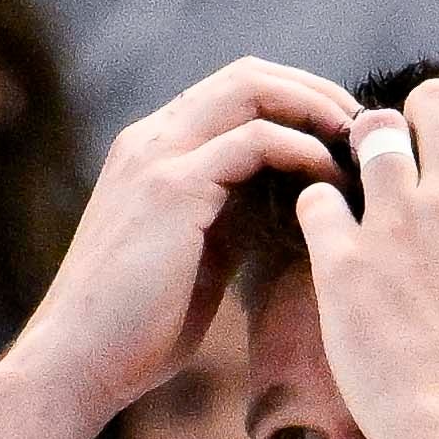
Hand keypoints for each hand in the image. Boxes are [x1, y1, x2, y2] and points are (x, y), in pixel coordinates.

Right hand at [0, 57, 363, 424]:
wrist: (77, 364)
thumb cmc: (136, 330)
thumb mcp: (196, 257)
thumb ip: (233, 218)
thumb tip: (291, 204)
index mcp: (151, 151)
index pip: (234, 92)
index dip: (294, 102)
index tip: (339, 136)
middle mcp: (150, 139)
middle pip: (248, 75)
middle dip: (314, 92)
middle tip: (361, 130)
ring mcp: (157, 157)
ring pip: (252, 89)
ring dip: (315, 110)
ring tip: (354, 148)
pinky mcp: (172, 188)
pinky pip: (254, 141)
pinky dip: (301, 150)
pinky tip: (329, 181)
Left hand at [291, 72, 438, 438]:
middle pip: (434, 98)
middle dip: (421, 118)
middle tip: (408, 157)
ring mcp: (397, 227)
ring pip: (372, 132)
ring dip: (365, 152)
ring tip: (361, 188)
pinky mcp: (345, 265)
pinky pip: (317, 198)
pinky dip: (320, 208)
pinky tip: (329, 237)